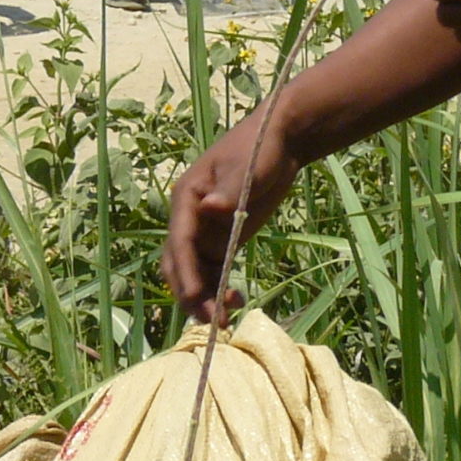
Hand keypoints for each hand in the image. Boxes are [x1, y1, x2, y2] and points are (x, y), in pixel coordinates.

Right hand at [162, 110, 302, 323]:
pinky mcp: (224, 238)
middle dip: (191, 293)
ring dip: (204, 297)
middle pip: (180, 263)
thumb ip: (230, 190)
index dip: (185, 271)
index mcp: (187, 197)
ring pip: (196, 272)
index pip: (179, 240)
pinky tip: (236, 300)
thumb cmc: (260, 147)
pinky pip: (214, 270)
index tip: (196, 295)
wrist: (281, 140)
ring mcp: (206, 230)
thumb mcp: (246, 168)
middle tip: (213, 320)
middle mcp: (190, 217)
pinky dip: (219, 288)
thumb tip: (210, 207)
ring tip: (225, 320)